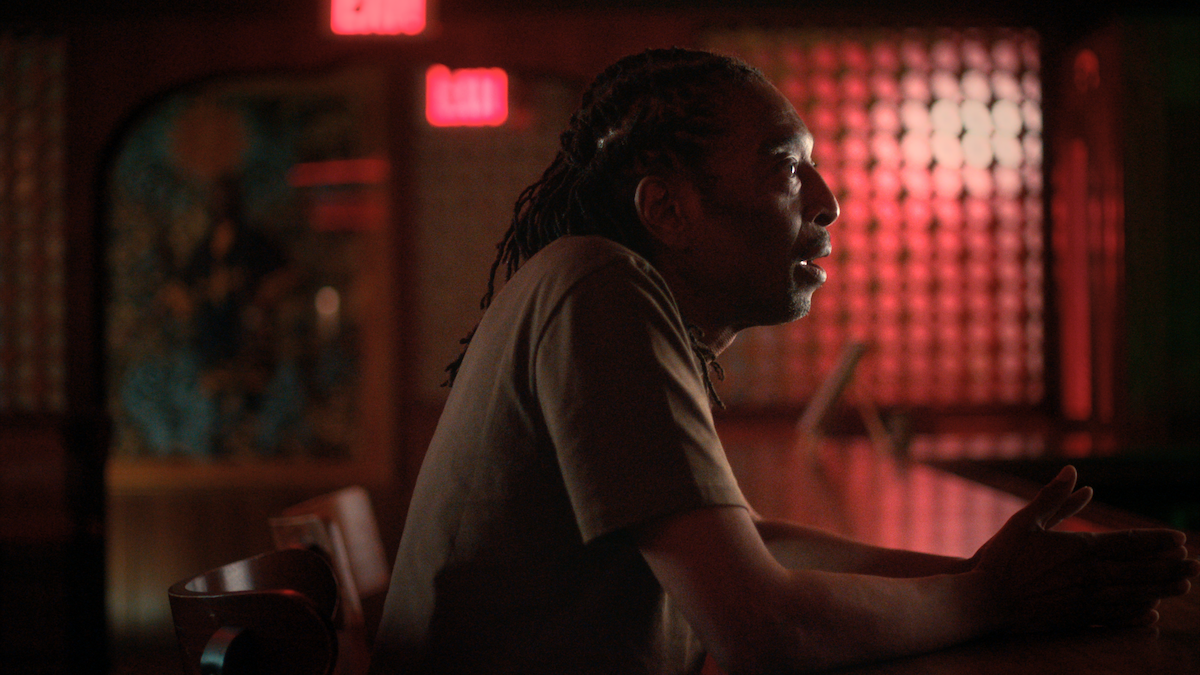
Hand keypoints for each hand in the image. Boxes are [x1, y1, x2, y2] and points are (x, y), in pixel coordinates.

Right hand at [969, 465, 1198, 632]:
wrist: (984, 599)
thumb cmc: (1001, 558)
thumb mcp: (1024, 521)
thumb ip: (1053, 497)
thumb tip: (1074, 472)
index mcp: (1080, 549)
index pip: (1130, 543)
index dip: (1157, 541)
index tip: (1179, 539)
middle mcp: (1090, 576)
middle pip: (1140, 571)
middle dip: (1171, 566)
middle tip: (1196, 565)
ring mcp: (1086, 600)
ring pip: (1134, 595)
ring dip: (1161, 590)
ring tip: (1182, 586)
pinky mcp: (1077, 619)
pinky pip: (1116, 618)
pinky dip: (1137, 615)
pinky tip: (1150, 614)